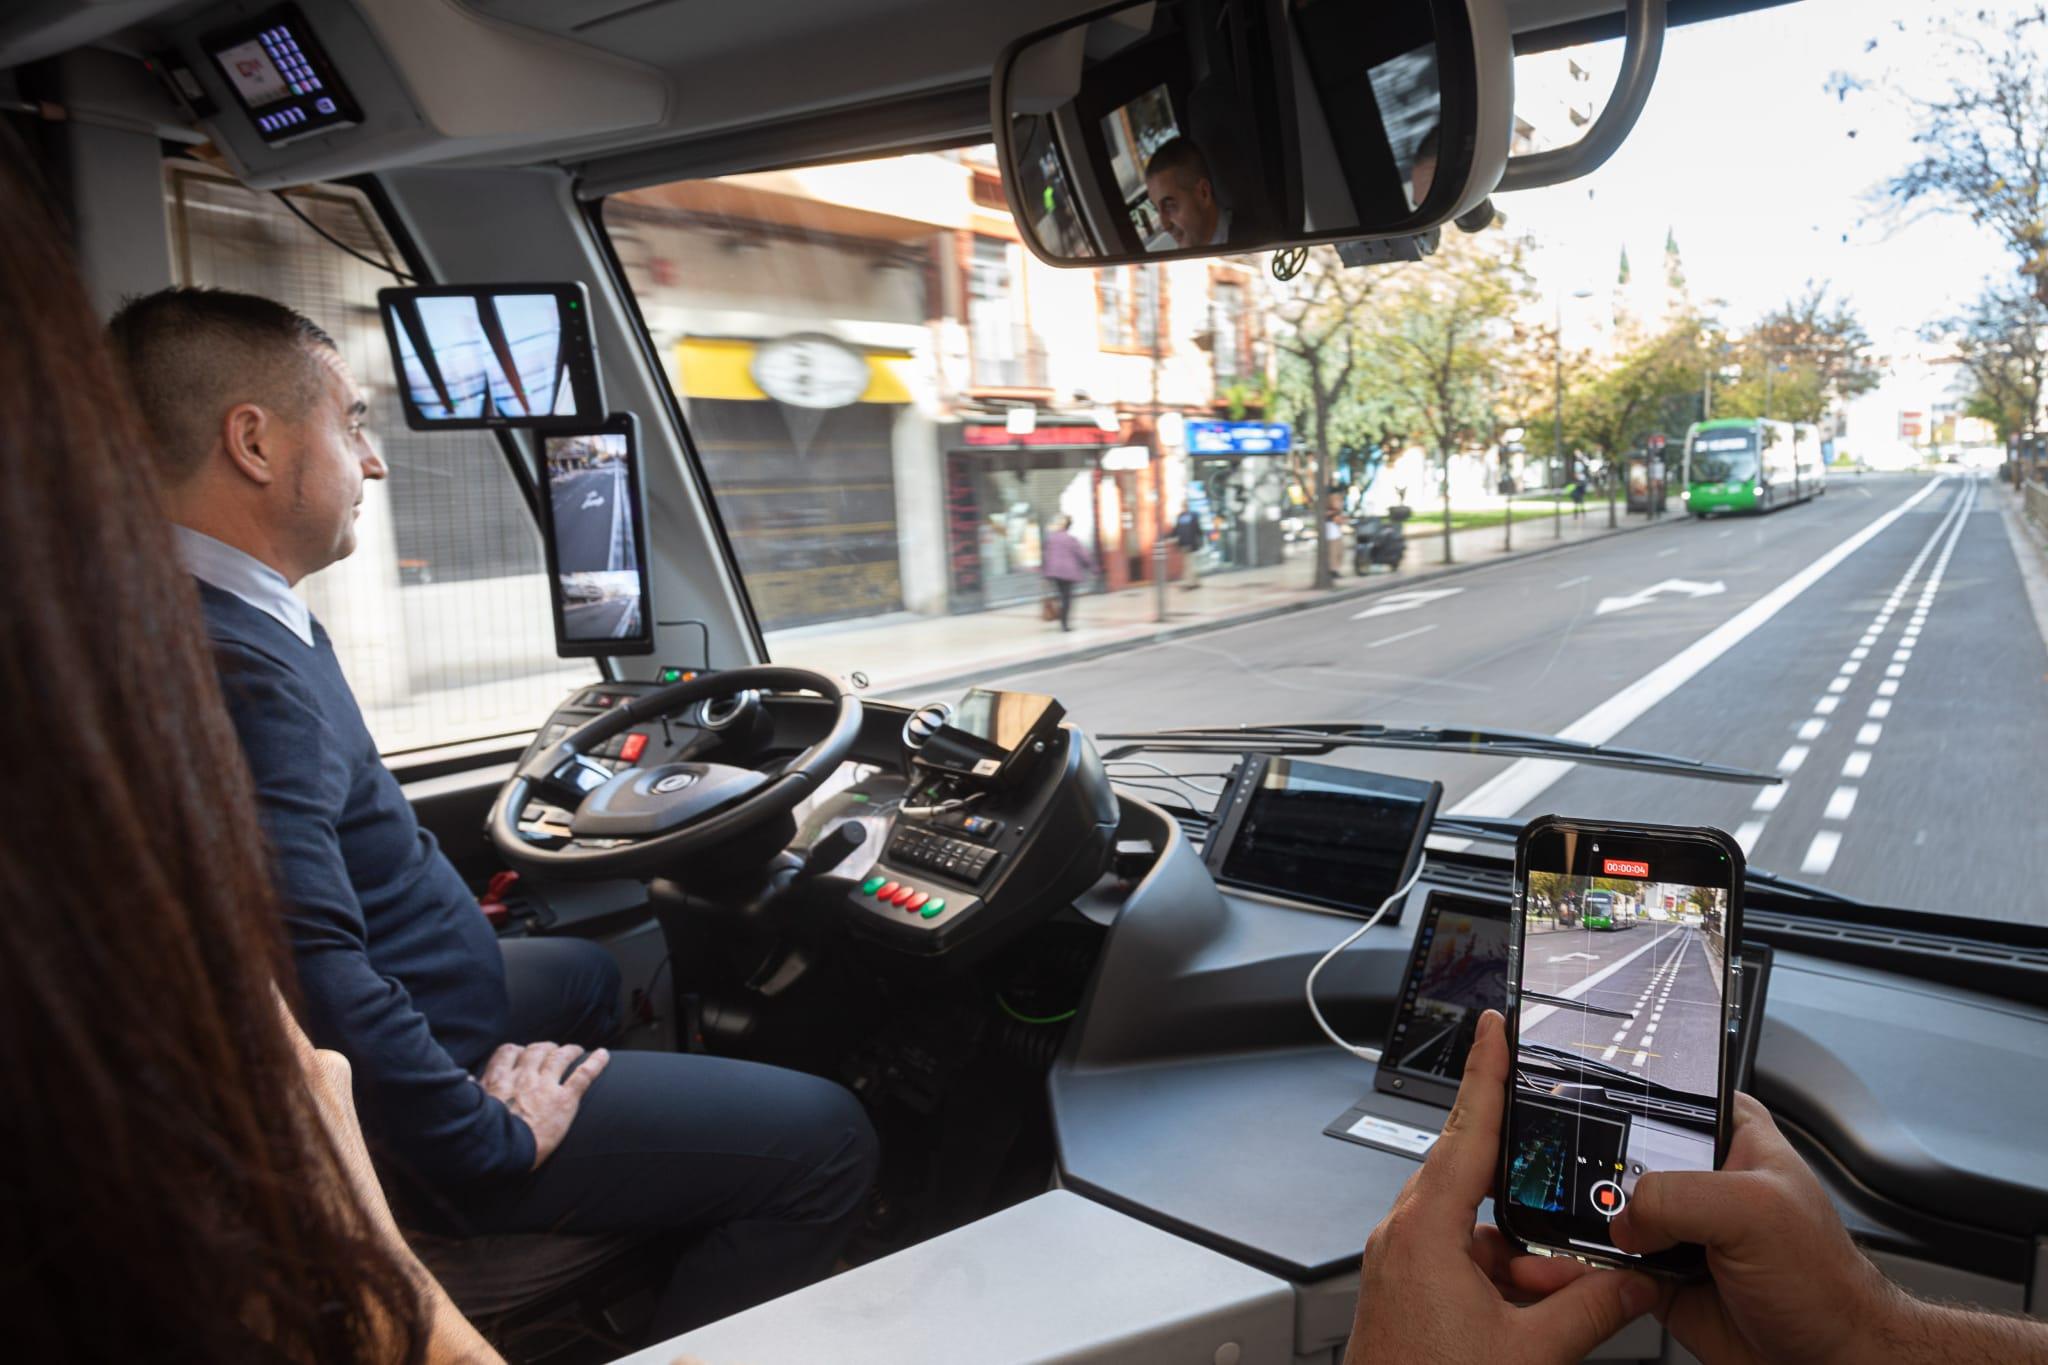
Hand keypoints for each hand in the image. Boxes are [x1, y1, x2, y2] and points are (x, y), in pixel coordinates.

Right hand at [479, 1041, 609, 1169]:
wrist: (505, 1152)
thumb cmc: (485, 1135)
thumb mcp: (471, 1110)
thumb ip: (471, 1092)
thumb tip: (466, 1081)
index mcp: (499, 1080)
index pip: (509, 1052)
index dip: (518, 1050)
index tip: (522, 1053)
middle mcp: (524, 1077)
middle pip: (537, 1051)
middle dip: (545, 1048)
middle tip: (552, 1051)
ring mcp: (546, 1086)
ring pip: (560, 1057)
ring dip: (569, 1051)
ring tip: (576, 1050)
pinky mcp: (565, 1099)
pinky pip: (584, 1075)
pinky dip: (596, 1063)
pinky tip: (604, 1055)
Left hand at [1346, 1010, 1658, 1364]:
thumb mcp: (1531, 1352)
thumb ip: (1593, 1309)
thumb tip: (1638, 1281)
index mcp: (1425, 1231)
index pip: (1464, 1131)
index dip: (1487, 1074)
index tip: (1497, 1027)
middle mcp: (1405, 1236)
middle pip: (1476, 1177)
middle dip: (1529, 1182)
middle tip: (1571, 1171)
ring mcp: (1403, 1264)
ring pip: (1479, 1228)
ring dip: (1526, 1249)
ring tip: (1569, 1287)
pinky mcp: (1408, 1291)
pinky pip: (1467, 1261)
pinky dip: (1508, 1275)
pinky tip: (1541, 1311)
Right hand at [1609, 1092, 1900, 1364]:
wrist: (1825, 1359)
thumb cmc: (1822, 1282)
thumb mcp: (1755, 1213)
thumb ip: (1678, 1196)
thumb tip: (1624, 1217)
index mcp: (1731, 1136)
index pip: (1667, 1099)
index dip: (1632, 1108)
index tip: (1604, 1127)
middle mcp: (1699, 1178)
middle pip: (1628, 1156)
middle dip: (1609, 1175)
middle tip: (1611, 1196)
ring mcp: (1677, 1225)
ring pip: (1614, 1211)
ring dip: (1602, 1225)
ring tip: (1618, 1236)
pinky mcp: (1659, 1270)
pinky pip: (1612, 1260)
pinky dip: (1603, 1265)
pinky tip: (1615, 1268)